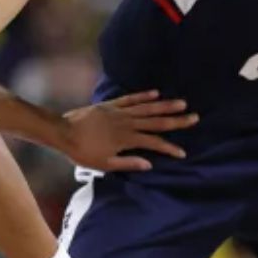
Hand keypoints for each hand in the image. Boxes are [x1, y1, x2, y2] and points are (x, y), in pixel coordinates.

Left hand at [59, 91, 197, 171]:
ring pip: (147, 108)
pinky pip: (131, 99)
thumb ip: (127, 163)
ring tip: (182, 103)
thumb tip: (149, 164)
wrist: (62, 132)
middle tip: (194, 118)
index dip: (169, 148)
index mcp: (127, 139)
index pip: (154, 143)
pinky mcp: (111, 104)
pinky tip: (156, 93)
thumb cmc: (82, 152)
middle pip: (156, 121)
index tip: (183, 153)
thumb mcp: (104, 164)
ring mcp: (120, 112)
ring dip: (165, 105)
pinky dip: (144, 95)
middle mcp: (127, 123)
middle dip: (176, 121)